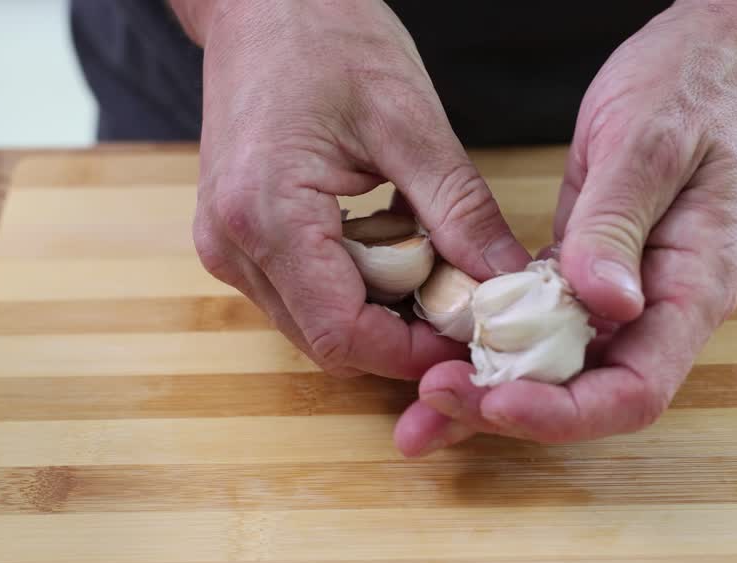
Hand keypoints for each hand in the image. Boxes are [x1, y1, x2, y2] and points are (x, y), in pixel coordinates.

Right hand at [176, 0, 530, 379]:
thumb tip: (508, 280)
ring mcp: (227, 246)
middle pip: (328, 339)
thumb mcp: (409, 120)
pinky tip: (399, 251)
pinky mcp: (236, 238)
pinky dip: (358, 288)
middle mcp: (233, 246)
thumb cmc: (324, 36)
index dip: (414, 352)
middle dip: (405, 338)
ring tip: (440, 271)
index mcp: (265, 215)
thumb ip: (459, 210)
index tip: (475, 336)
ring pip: (315, 323)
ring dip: (383, 314)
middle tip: (469, 307)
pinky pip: (303, 292)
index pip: (342, 334)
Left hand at [396, 1, 736, 453]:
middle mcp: (655, 312)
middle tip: (429, 411)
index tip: (498, 401)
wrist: (703, 63)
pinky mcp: (581, 277)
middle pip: (585, 396)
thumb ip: (621, 226)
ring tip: (418, 418)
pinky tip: (441, 358)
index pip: (635, 390)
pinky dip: (488, 346)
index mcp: (691, 292)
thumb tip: (604, 304)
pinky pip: (533, 328)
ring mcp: (618, 299)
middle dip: (507, 412)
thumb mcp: (650, 145)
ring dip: (486, 393)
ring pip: (551, 370)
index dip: (566, 411)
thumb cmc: (691, 92)